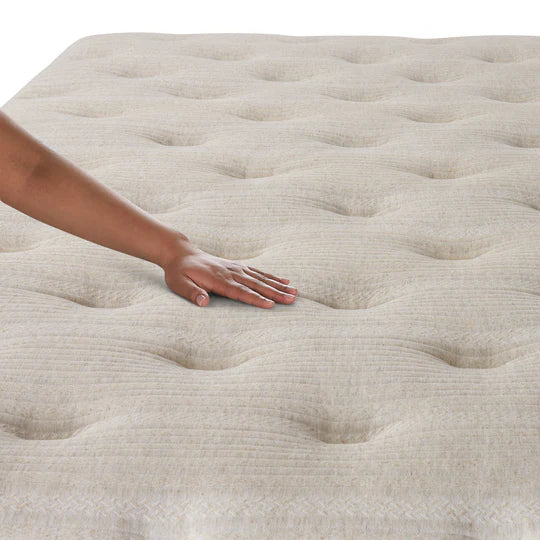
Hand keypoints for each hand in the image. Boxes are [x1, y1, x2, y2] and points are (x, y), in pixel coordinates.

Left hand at [160, 237, 297, 307]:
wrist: (181, 253)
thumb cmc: (179, 272)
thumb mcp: (179, 284)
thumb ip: (191, 293)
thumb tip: (203, 302)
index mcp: (218, 280)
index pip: (241, 292)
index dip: (256, 299)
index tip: (271, 305)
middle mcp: (231, 273)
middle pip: (257, 284)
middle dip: (276, 292)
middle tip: (292, 299)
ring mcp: (236, 268)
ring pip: (261, 278)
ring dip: (279, 285)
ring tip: (295, 292)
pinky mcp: (238, 266)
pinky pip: (258, 272)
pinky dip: (273, 276)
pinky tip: (285, 280)